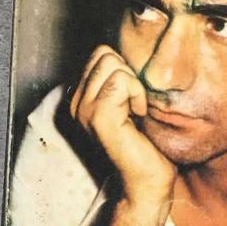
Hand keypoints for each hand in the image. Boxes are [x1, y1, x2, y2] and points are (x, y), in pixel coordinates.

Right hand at [70, 45, 176, 209]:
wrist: (150, 179)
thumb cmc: (150, 141)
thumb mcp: (133, 99)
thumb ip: (123, 76)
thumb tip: (131, 46)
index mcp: (82, 96)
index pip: (100, 52)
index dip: (125, 68)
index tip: (133, 98)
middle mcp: (76, 102)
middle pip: (104, 53)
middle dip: (128, 73)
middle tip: (135, 105)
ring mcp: (83, 110)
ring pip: (111, 63)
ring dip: (134, 85)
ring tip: (136, 111)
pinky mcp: (97, 117)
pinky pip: (120, 81)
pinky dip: (136, 94)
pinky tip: (138, 115)